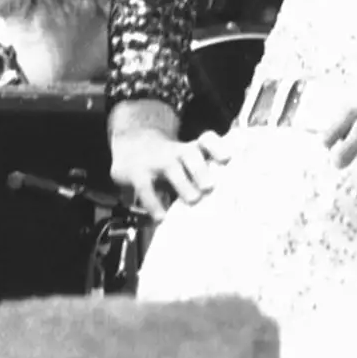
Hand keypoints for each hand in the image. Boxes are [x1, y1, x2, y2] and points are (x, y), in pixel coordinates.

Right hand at [109, 121, 231, 222]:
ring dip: (183, 183)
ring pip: (171, 167)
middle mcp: (175, 152)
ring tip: (193, 200)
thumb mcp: (183, 164)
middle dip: (201, 169)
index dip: (217, 147)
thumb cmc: (166, 162)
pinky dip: (154, 204)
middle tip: (210, 186)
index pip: (206, 140)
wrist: (128, 147)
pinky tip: (161, 217)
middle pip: (190, 153)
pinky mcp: (137, 173)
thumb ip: (201, 178)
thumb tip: (225, 202)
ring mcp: (156, 161)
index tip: (227, 158)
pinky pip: (146, 188)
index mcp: (190, 149)